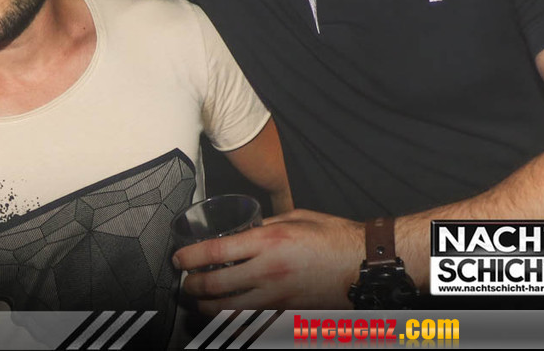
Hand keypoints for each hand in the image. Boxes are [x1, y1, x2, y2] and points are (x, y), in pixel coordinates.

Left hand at [174, 209, 363, 309]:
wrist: (365, 266)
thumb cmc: (334, 236)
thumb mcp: (295, 217)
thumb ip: (264, 225)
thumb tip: (243, 231)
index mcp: (268, 242)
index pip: (215, 252)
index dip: (189, 257)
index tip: (178, 259)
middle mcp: (268, 272)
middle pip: (214, 286)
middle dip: (191, 286)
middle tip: (185, 283)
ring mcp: (277, 299)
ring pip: (228, 312)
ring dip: (207, 308)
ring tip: (199, 302)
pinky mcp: (287, 315)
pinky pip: (252, 326)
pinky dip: (233, 325)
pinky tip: (225, 319)